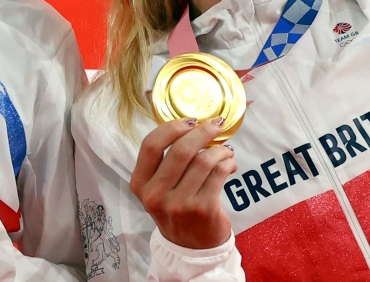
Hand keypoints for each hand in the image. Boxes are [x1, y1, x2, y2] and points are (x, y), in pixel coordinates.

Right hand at [130, 118, 236, 249]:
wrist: (190, 249)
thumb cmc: (175, 209)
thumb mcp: (158, 188)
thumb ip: (165, 161)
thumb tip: (190, 125)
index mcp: (140, 184)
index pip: (151, 145)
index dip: (171, 127)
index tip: (190, 120)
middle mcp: (156, 195)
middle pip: (180, 150)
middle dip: (202, 131)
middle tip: (216, 124)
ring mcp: (179, 204)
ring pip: (203, 161)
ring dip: (219, 149)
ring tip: (226, 150)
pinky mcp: (203, 209)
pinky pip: (218, 174)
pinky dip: (227, 163)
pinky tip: (229, 164)